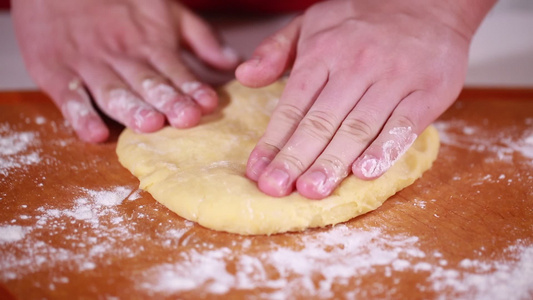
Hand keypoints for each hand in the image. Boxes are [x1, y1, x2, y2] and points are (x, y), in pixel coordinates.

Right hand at [12, 0, 238, 141]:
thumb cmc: (118, 2)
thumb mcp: (165, 11)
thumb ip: (200, 37)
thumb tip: (232, 62)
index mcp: (150, 45)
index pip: (175, 71)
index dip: (192, 88)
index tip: (208, 104)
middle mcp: (122, 58)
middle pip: (147, 83)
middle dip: (168, 101)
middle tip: (186, 118)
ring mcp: (89, 66)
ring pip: (113, 91)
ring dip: (132, 109)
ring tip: (150, 124)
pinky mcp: (56, 73)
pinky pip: (68, 96)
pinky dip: (80, 115)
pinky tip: (95, 133)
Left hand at [236, 0, 494, 198]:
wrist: (428, 2)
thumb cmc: (363, 20)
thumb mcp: (312, 22)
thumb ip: (276, 50)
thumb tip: (243, 76)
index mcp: (324, 51)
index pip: (293, 104)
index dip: (273, 140)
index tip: (257, 171)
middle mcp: (356, 65)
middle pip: (321, 121)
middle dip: (296, 158)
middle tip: (276, 189)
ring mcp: (394, 78)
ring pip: (358, 127)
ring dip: (333, 162)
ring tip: (312, 190)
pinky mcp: (428, 91)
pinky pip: (404, 125)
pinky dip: (385, 150)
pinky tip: (365, 172)